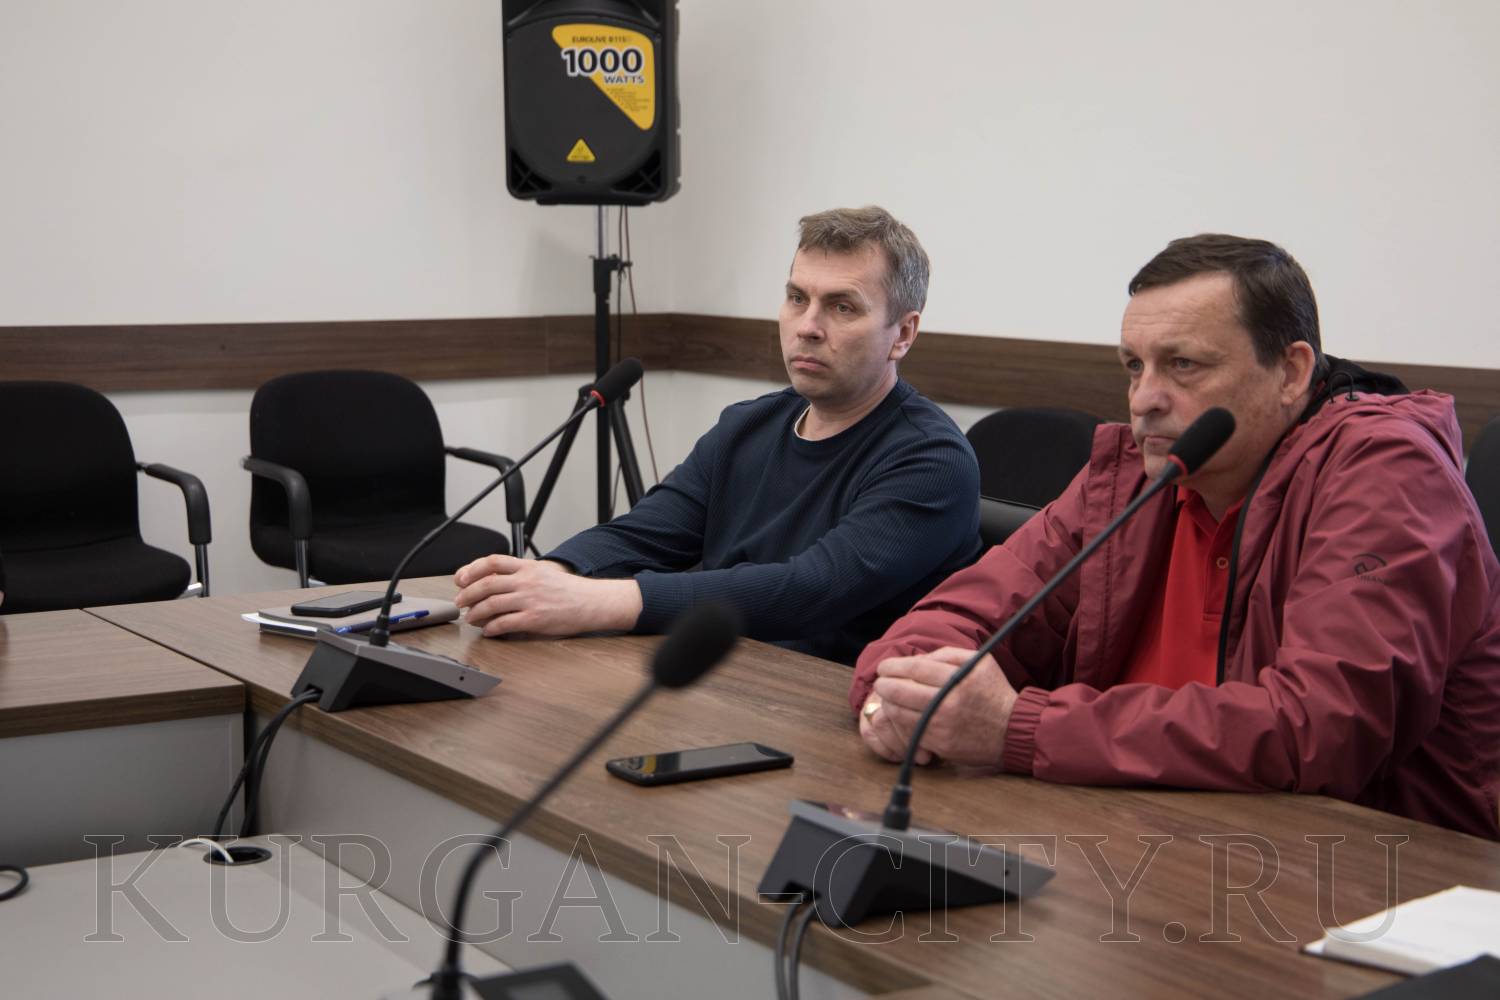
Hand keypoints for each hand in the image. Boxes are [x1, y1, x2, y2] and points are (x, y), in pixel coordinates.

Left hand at [453, 555, 642, 637]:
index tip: (461, 578)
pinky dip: (492, 628)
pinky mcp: (534, 619)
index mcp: (528, 567)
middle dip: (467, 594)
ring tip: (471, 618)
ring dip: (476, 612)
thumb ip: (520, 574)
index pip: (493, 561)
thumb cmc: (568, 590)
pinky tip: (488, 631)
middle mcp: (527, 581)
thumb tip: (494, 580)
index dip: (472, 569)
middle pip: (487, 584)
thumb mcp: (544, 573)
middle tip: (460, 602)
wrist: (591, 602)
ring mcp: (530, 600)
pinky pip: (505, 624)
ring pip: (491, 604)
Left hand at [871, 647, 1017, 769]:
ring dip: (889, 703)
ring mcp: (943, 726)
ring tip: (888, 697)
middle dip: (884, 685)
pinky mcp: (940, 745)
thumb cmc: (993, 692)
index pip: (915, 669)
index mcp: (959, 679)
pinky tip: (900, 714)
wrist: (1013, 730)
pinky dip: (900, 722)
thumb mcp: (979, 662)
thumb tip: (916, 659)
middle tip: (880, 682)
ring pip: (900, 713)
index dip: (894, 666)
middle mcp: (949, 703)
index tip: (884, 667)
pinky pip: (909, 731)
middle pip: (902, 691)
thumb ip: (947, 654)